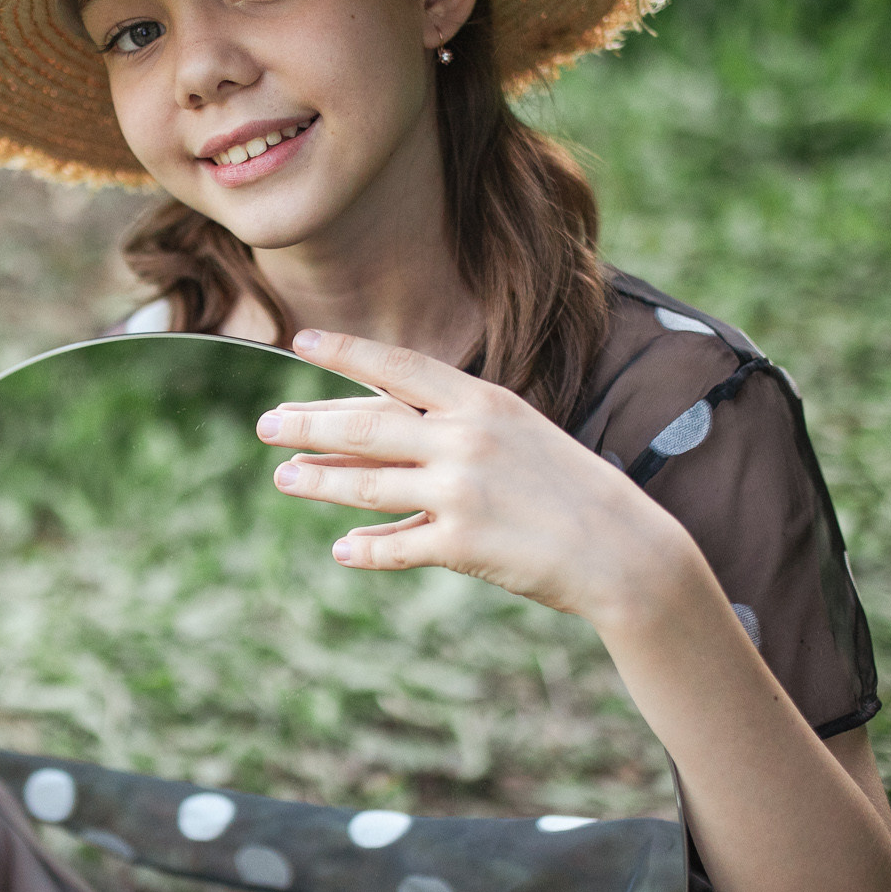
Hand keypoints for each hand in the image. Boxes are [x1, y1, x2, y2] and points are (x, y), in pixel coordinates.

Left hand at [256, 330, 708, 627]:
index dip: (345, 353)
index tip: (299, 342)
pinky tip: (342, 548)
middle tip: (266, 423)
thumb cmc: (567, 486)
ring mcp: (462, 493)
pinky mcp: (462, 546)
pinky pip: (396, 546)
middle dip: (309, 423)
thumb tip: (380, 423)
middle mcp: (466, 441)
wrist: (624, 549)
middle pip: (366, 427)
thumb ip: (453, 424)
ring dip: (319, 482)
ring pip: (367, 486)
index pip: (399, 367)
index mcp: (483, 402)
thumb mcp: (517, 433)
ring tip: (284, 476)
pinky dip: (365, 548)